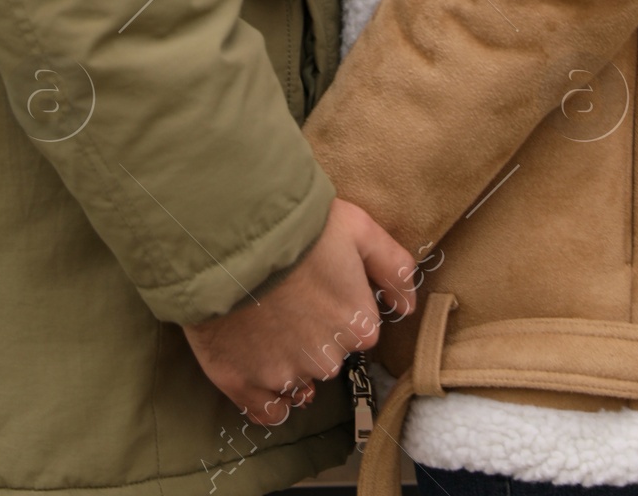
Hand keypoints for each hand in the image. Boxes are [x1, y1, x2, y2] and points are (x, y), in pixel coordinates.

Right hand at [184, 197, 415, 424]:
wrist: (228, 235)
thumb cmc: (297, 227)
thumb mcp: (359, 228)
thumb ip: (394, 268)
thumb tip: (408, 306)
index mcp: (357, 326)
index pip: (358, 329)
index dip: (338, 304)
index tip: (317, 284)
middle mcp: (326, 361)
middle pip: (327, 355)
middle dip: (314, 332)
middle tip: (289, 296)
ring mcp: (283, 376)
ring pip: (297, 379)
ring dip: (288, 358)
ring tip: (266, 320)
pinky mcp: (242, 385)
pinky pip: (267, 410)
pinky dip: (266, 395)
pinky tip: (259, 365)